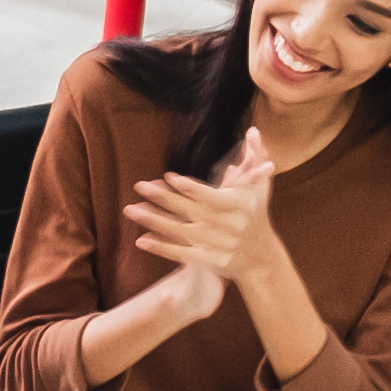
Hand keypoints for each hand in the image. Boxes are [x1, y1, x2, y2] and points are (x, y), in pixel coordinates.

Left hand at [119, 136, 293, 322]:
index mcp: (238, 206)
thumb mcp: (261, 186)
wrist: (261, 257)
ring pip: (180, 230)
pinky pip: (181, 254)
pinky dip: (161, 248)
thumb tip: (253, 130)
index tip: (168, 176)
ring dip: (153, 220)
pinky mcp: (208, 261)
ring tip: (130, 209)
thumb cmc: (256, 214)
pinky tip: (141, 240)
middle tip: (138, 185)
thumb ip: (257, 157)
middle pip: (189, 210)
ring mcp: (216, 245)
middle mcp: (227, 226)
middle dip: (162, 197)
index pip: (209, 195)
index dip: (189, 187)